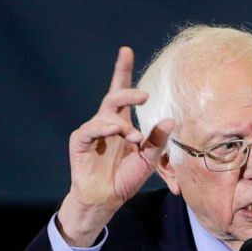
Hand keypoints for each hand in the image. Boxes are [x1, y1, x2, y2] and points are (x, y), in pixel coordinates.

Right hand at [57, 46, 173, 245]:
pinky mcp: (80, 141)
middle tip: (145, 95)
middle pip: (113, 97)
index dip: (123, 70)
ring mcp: (92, 131)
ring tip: (134, 138)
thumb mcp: (148, 159)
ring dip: (123, 124)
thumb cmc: (125, 178)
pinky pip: (91, 129)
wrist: (106, 200)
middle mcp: (106, 122)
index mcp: (121, 123)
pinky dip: (105, 128)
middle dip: (128, 91)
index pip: (121, 92)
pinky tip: (116, 132)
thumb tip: (170, 118)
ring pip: (106, 114)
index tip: (125, 51)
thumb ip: (157, 139)